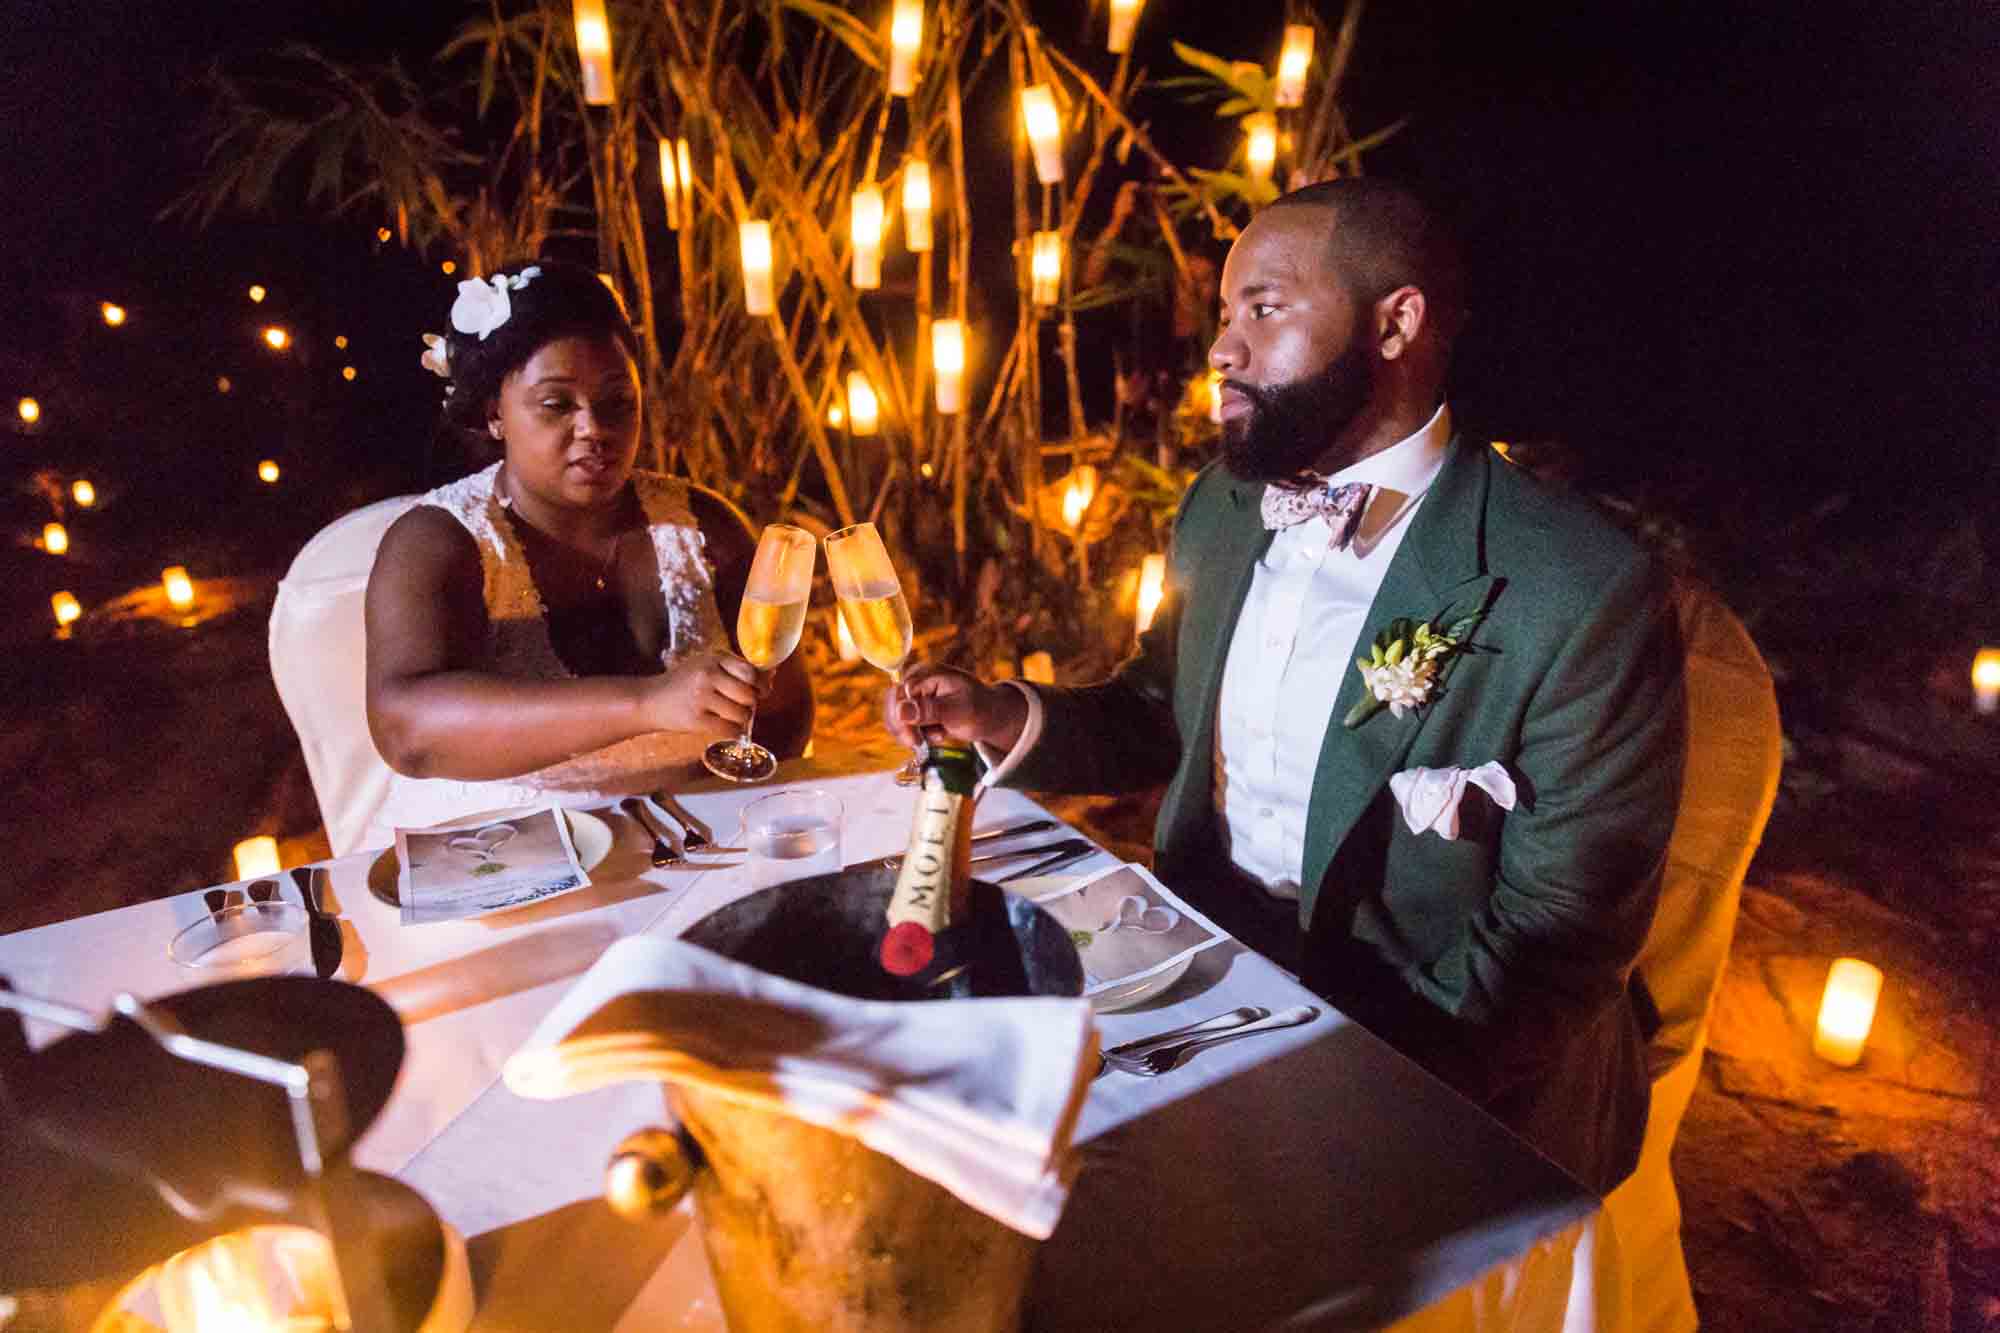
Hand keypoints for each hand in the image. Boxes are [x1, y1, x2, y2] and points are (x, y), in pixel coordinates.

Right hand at [643, 652, 762, 735]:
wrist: (650, 700)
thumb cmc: (685, 683)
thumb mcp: (707, 666)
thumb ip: (736, 669)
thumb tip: (772, 675)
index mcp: (713, 659)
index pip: (749, 671)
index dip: (761, 684)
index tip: (761, 691)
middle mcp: (707, 676)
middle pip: (748, 694)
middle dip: (751, 704)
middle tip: (743, 706)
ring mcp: (701, 697)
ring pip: (741, 714)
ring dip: (742, 719)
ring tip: (732, 716)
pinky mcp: (696, 719)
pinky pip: (729, 729)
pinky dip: (733, 731)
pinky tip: (726, 727)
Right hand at [886, 665, 1027, 752]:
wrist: (990, 716)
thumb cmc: (979, 709)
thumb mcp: (958, 710)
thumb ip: (930, 710)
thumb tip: (901, 711)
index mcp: (926, 673)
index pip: (898, 694)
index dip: (900, 719)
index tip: (913, 741)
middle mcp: (916, 681)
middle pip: (892, 705)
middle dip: (903, 729)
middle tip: (918, 745)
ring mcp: (914, 695)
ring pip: (895, 718)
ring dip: (911, 734)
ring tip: (938, 736)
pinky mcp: (915, 708)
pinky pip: (903, 725)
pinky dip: (917, 735)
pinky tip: (937, 734)